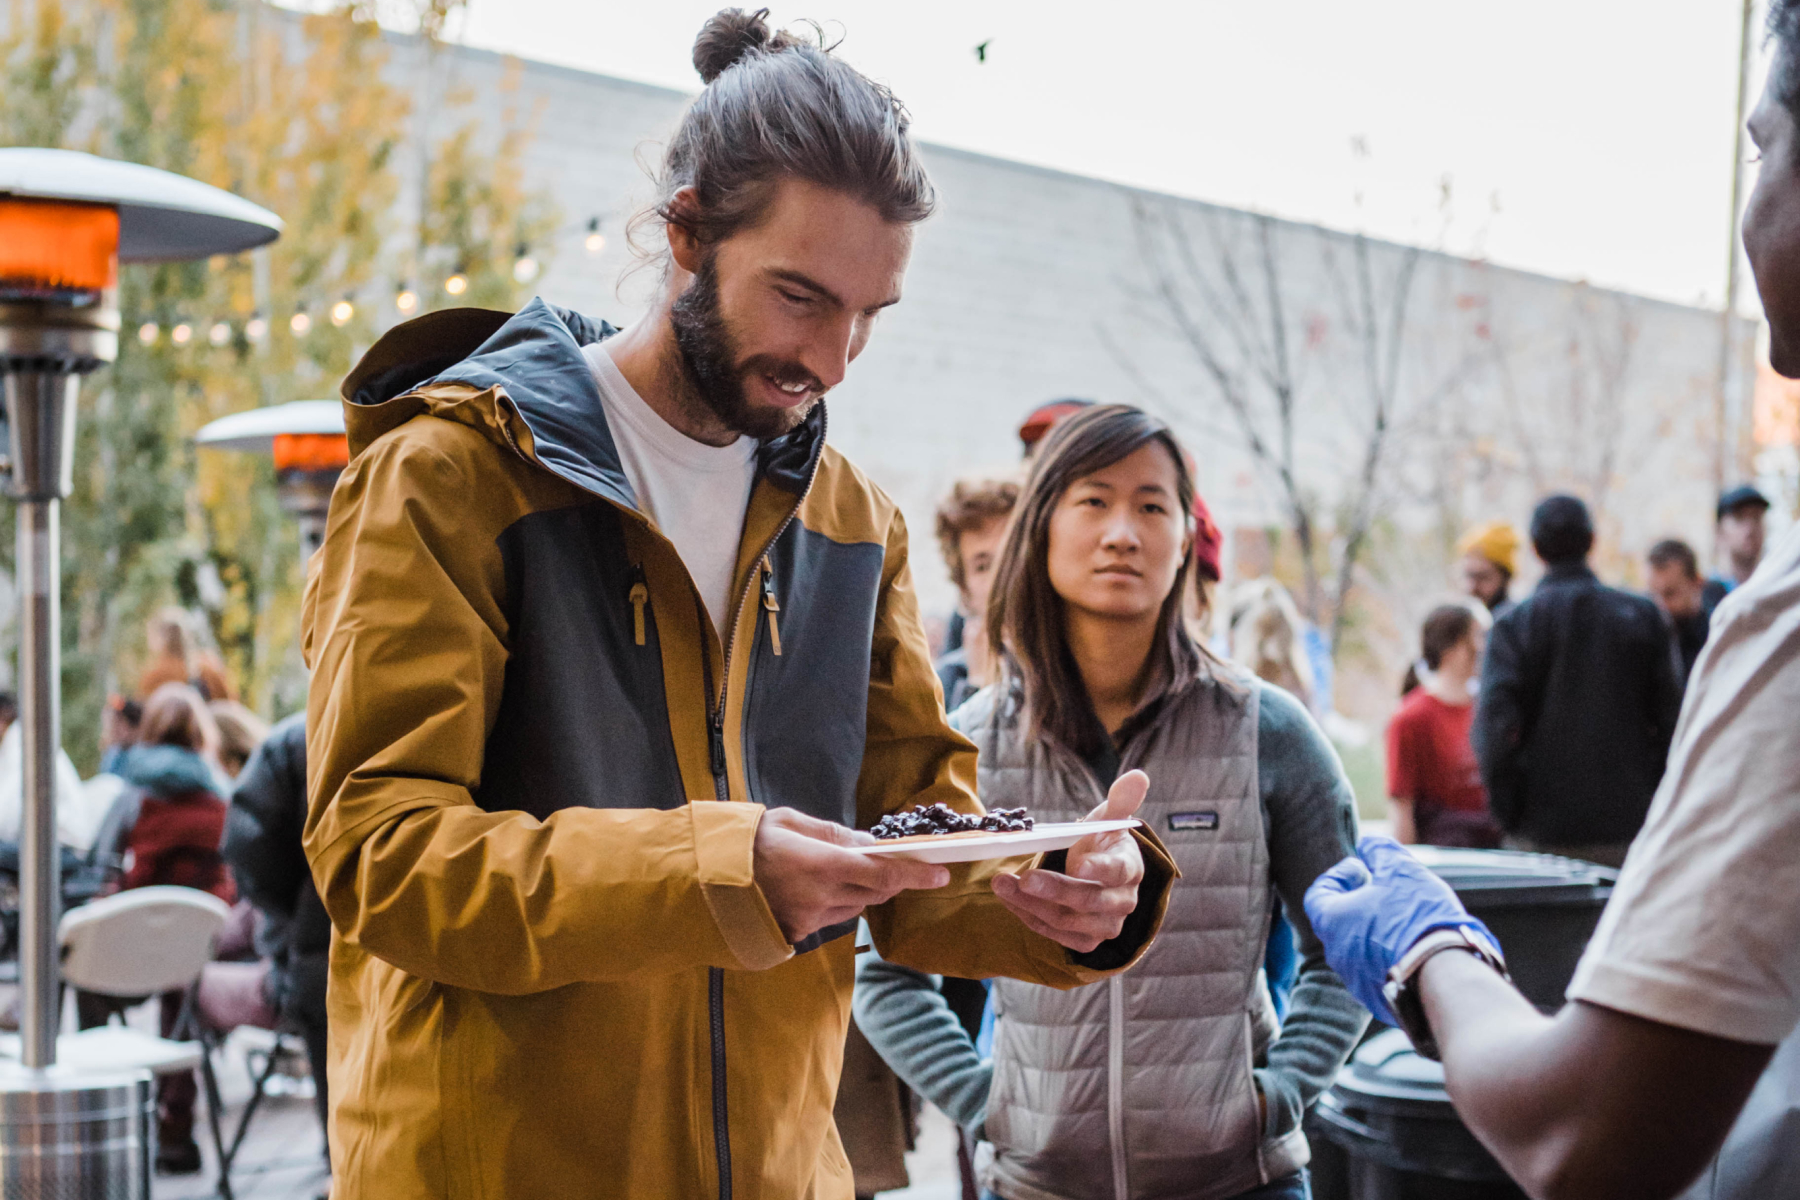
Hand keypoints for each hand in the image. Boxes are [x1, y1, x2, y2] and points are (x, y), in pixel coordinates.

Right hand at [753, 807, 949, 944]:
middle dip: (893, 880)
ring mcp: (809, 919)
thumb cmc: (749, 840)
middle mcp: (820, 896)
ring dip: (863, 891)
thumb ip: (835, 834)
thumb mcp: (792, 822)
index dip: (915, 873)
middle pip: (877, 892)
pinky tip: (815, 889)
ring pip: (857, 907)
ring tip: (841, 871)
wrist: (704, 878)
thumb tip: (870, 843)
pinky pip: (832, 919)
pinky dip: (837, 903)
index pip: (881, 871)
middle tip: (901, 866)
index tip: (941, 873)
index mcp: (821, 864)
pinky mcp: (798, 933)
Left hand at [992, 769, 1148, 953]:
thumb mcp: (1109, 821)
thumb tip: (1138, 776)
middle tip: (1024, 878)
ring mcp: (1103, 926)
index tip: (1078, 861)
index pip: (1117, 871)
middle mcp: (1121, 902)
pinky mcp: (1083, 941)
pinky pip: (1053, 933)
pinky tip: (1008, 897)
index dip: (1099, 868)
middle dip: (1054, 889)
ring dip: (1030, 903)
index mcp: (1129, 869)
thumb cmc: (1102, 845)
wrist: (1100, 877)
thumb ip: (1120, 802)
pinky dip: (1028, 915)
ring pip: (1066, 920)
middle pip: (1088, 900)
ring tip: (1002, 883)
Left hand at [1303, 835, 1495, 1023]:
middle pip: (1340, 923)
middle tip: (1386, 893)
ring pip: (1360, 951)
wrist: (1445, 975)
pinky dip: (1391, 959)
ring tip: (1405, 921)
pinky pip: (1380, 974)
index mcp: (1332, 920)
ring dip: (1376, 933)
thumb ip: (1379, 851)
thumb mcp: (1400, 869)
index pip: (1318, 894)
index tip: (1361, 869)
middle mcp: (1337, 954)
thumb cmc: (1417, 917)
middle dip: (1360, 905)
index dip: (1337, 877)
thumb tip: (1368, 844)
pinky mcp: (1380, 1001)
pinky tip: (1415, 949)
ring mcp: (1357, 982)